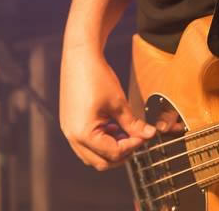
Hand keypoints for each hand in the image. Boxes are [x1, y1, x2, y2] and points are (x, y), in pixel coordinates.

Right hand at [60, 47, 154, 170]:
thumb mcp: (118, 102)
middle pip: (100, 161)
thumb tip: (149, 134)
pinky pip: (85, 143)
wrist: (80, 57)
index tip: (144, 136)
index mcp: (84, 134)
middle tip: (136, 140)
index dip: (132, 146)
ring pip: (91, 155)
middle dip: (120, 154)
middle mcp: (73, 137)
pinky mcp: (70, 124)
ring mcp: (69, 131)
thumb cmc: (97, 77)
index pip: (112, 152)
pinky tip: (113, 127)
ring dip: (110, 149)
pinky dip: (100, 141)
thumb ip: (133, 123)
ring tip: (125, 133)